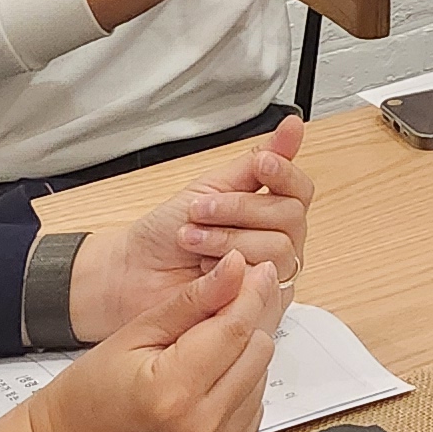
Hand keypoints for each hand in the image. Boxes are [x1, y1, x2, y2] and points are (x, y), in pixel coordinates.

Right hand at [0, 256, 285, 431]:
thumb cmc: (87, 396)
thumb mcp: (133, 334)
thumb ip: (191, 301)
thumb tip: (236, 268)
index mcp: (172, 393)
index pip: (235, 330)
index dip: (249, 294)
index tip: (256, 271)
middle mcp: (200, 430)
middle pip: (258, 354)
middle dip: (245, 325)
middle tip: (221, 311)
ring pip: (262, 381)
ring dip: (242, 359)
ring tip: (202, 355)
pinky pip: (254, 412)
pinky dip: (239, 391)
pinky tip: (206, 386)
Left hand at [74, 115, 309, 342]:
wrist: (133, 272)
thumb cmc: (165, 233)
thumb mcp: (211, 186)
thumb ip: (256, 162)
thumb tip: (292, 127)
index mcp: (268, 212)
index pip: (300, 189)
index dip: (284, 174)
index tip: (260, 165)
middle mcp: (276, 242)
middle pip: (291, 216)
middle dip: (241, 209)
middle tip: (201, 211)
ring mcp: (268, 274)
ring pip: (278, 247)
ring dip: (228, 239)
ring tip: (193, 241)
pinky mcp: (257, 304)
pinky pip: (264, 279)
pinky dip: (228, 267)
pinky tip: (204, 269)